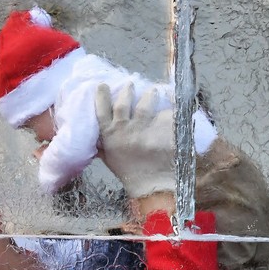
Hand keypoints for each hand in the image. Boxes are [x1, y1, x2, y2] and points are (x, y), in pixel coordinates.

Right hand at [95, 84, 175, 198]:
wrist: (152, 186)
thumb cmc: (130, 173)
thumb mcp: (110, 159)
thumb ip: (102, 145)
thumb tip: (94, 135)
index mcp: (110, 137)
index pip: (101, 112)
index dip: (101, 97)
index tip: (102, 85)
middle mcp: (125, 131)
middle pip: (123, 104)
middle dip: (127, 92)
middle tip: (130, 83)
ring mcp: (144, 132)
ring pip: (144, 106)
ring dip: (148, 95)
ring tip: (153, 91)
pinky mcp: (162, 133)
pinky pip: (168, 113)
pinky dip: (172, 105)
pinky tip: (174, 98)